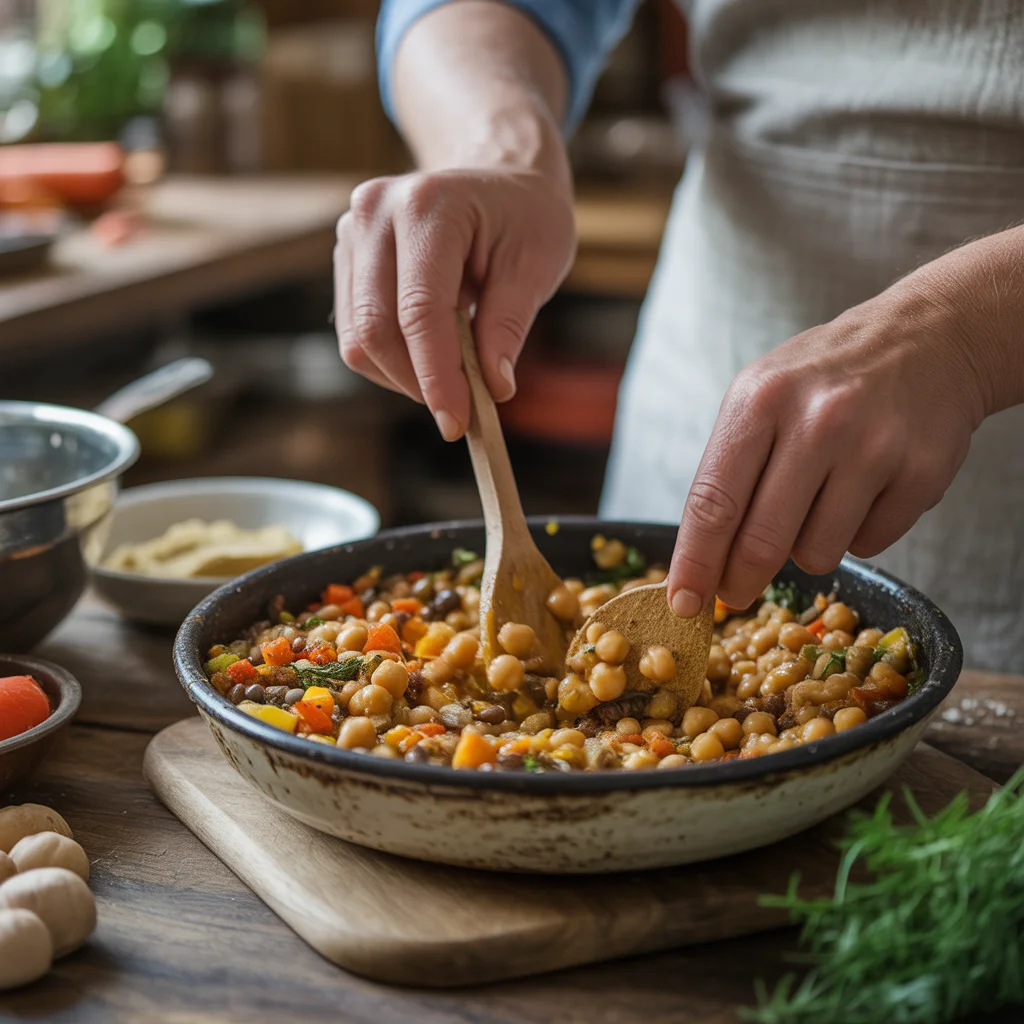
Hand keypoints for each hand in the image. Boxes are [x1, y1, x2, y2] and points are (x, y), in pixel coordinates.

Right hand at [333, 168, 575, 439]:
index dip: (436, 375)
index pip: (420, 310)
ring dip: (402, 376)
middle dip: (417, 382)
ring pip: (358, 338)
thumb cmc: (525, 218)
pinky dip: (391, 361)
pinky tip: (430, 355)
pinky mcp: (347, 258)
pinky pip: (355, 332)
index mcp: (429, 205)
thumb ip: (508, 326)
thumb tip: (492, 388)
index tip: (457, 423)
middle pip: (375, 328)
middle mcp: (375, 212)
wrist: (498, 177)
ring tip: (452, 376)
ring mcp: (352, 233)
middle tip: (460, 412)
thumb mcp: (536, 266)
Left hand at [667, 281, 989, 616]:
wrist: (928, 337)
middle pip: (761, 540)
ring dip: (807, 548)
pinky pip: (870, 545)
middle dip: (740, 580)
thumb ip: (729, 472)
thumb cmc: (823, 378)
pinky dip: (858, 533)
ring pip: (816, 553)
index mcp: (760, 400)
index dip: (695, 562)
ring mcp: (874, 447)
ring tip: (819, 501)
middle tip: (735, 593)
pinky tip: (865, 490)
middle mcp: (818, 422)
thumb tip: (704, 563)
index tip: (682, 603)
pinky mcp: (922, 473)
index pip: (714, 502)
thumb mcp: (760, 397)